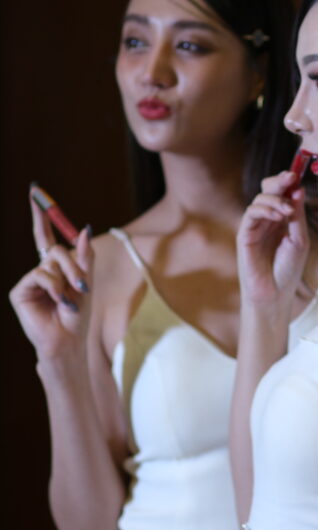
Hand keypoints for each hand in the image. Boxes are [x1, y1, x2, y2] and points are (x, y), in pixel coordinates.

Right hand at [9, 188, 92, 360]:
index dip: (41, 214)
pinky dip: (55, 288)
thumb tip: (83, 227)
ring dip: (68, 280)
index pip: (45, 235)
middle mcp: (39, 270)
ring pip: (51, 263)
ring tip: (71, 299)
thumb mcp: (86, 281)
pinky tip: (58, 302)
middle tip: (83, 286)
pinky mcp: (20, 291)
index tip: (36, 191)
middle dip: (73, 266)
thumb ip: (84, 256)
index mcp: (54, 267)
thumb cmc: (77, 314)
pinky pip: (41, 276)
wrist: (68, 338)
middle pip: (55, 249)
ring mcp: (28, 280)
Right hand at [237, 171, 308, 308]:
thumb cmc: (288, 270)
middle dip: (279, 181)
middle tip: (291, 178)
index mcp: (282, 219)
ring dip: (276, 199)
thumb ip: (298, 216)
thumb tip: (298, 189)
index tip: (298, 174)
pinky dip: (264, 209)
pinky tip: (279, 215)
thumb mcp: (299, 240)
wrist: (275, 294)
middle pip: (269, 190)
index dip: (289, 182)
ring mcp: (255, 226)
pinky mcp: (244, 234)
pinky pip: (251, 213)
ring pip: (260, 198)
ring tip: (288, 210)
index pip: (283, 193)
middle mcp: (268, 219)